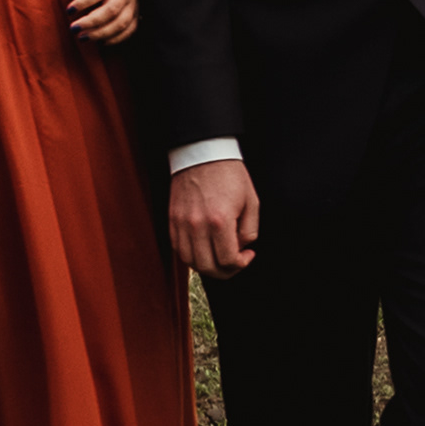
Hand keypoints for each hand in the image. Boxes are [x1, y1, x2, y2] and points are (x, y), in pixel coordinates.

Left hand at [62, 0, 137, 41]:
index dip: (84, 2)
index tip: (69, 10)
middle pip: (111, 9)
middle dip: (91, 22)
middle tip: (74, 29)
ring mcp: (133, 3)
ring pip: (121, 22)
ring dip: (102, 33)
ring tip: (83, 38)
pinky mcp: (136, 13)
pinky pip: (130, 29)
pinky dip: (116, 39)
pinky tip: (101, 42)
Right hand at [168, 157, 259, 278]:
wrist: (203, 153)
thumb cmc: (230, 174)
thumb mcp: (251, 201)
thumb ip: (249, 230)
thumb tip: (241, 249)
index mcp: (220, 221)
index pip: (228, 260)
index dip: (241, 264)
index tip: (248, 255)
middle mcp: (197, 225)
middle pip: (207, 267)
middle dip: (225, 272)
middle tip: (234, 263)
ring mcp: (181, 223)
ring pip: (190, 262)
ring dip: (206, 266)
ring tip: (219, 258)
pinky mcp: (172, 220)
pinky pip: (178, 249)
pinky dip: (191, 256)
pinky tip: (204, 249)